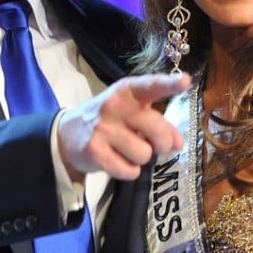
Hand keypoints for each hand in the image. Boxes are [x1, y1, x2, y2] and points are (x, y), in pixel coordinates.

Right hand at [57, 73, 189, 180]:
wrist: (67, 133)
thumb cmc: (109, 120)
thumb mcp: (132, 112)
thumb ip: (158, 123)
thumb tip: (178, 142)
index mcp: (127, 91)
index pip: (150, 85)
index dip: (169, 84)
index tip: (185, 81)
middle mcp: (114, 106)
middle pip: (157, 130)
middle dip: (163, 143)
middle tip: (154, 144)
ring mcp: (103, 129)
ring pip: (144, 155)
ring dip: (141, 158)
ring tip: (127, 150)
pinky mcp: (94, 151)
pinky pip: (129, 171)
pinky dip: (129, 171)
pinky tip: (118, 161)